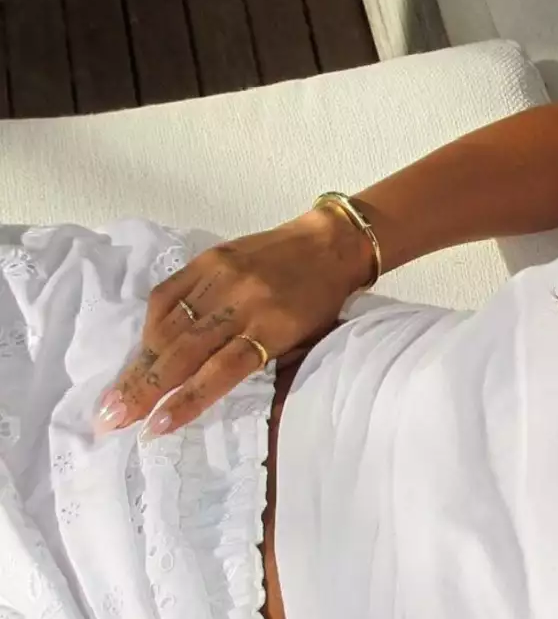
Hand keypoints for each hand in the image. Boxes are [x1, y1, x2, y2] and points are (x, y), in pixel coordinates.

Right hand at [94, 207, 373, 438]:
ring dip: (139, 364)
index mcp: (274, 328)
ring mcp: (223, 277)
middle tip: (113, 419)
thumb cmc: (321, 303)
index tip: (156, 427)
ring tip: (114, 396)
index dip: (187, 400)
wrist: (330, 244)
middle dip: (145, 389)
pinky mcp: (209, 259)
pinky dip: (151, 324)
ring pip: (170, 325)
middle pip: (186, 351)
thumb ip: (262, 365)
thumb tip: (212, 394)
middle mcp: (244, 302)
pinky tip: (138, 349)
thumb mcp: (305, 341)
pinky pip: (168, 294)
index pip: (222, 370)